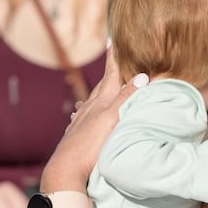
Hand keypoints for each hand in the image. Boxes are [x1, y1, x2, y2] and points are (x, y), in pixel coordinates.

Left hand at [42, 50, 141, 193]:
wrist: (66, 168)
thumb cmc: (90, 144)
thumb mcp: (112, 118)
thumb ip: (125, 97)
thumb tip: (142, 75)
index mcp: (101, 101)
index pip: (110, 73)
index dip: (113, 57)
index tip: (113, 39)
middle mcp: (89, 107)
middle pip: (102, 84)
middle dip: (109, 72)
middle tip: (113, 59)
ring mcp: (81, 120)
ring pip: (92, 99)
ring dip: (100, 91)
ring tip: (103, 85)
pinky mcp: (76, 133)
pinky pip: (83, 113)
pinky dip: (88, 107)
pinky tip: (82, 110)